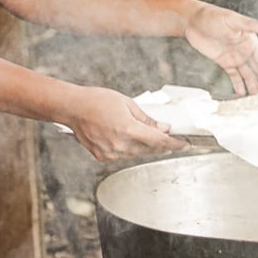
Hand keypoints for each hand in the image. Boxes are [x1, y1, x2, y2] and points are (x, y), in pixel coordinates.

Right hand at [61, 86, 187, 161]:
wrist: (71, 108)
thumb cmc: (97, 101)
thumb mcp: (127, 104)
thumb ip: (147, 119)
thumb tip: (163, 128)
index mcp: (128, 130)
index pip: (159, 141)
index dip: (175, 144)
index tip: (185, 144)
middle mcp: (120, 145)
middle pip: (150, 150)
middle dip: (163, 145)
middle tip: (173, 139)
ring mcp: (111, 153)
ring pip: (138, 154)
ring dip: (147, 147)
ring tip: (152, 137)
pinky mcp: (103, 157)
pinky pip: (124, 155)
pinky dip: (132, 149)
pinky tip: (131, 139)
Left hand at [183, 5, 257, 95]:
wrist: (192, 20)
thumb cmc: (212, 16)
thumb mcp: (232, 20)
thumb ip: (251, 24)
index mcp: (251, 42)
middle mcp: (245, 51)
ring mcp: (235, 57)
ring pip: (248, 75)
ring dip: (254, 87)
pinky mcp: (224, 61)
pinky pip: (234, 76)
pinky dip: (239, 85)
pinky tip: (242, 95)